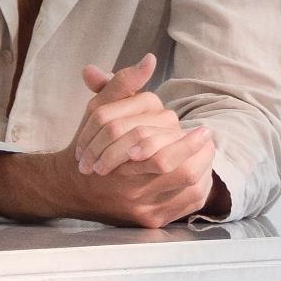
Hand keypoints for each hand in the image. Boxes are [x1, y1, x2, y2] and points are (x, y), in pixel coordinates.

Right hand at [68, 55, 216, 227]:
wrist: (71, 187)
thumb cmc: (90, 144)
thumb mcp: (99, 109)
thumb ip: (124, 83)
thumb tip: (149, 60)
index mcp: (114, 151)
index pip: (157, 140)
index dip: (184, 136)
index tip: (202, 129)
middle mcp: (126, 182)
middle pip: (173, 166)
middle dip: (198, 150)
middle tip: (209, 137)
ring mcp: (138, 204)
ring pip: (184, 184)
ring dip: (204, 167)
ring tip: (208, 154)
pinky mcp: (149, 220)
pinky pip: (185, 205)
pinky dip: (199, 188)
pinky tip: (202, 175)